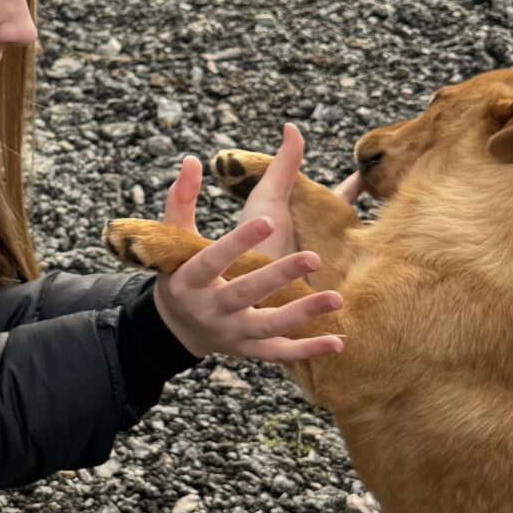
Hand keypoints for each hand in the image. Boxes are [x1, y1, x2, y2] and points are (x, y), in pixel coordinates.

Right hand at [151, 126, 344, 365]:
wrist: (176, 328)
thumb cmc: (180, 273)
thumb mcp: (175, 240)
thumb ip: (183, 200)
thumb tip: (193, 159)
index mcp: (190, 278)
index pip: (213, 259)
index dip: (238, 242)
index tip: (266, 221)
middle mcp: (210, 307)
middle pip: (245, 292)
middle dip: (278, 277)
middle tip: (314, 258)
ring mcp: (231, 331)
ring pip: (268, 326)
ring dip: (302, 315)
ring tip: (336, 298)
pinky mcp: (249, 349)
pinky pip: (279, 353)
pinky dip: (307, 350)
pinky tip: (337, 343)